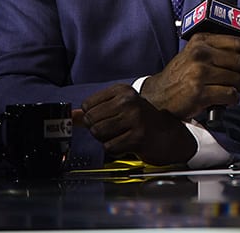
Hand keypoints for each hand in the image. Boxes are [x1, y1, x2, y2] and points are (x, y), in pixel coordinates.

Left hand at [79, 83, 196, 165]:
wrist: (169, 136)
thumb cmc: (142, 122)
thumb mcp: (119, 109)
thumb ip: (94, 111)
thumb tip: (71, 116)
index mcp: (123, 91)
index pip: (87, 105)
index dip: (94, 117)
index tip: (109, 118)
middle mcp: (129, 101)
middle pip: (90, 120)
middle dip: (99, 130)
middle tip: (116, 130)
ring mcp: (135, 118)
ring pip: (98, 133)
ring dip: (107, 139)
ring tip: (122, 136)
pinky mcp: (138, 136)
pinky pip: (109, 146)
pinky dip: (115, 149)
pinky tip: (128, 144)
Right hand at [139, 34, 239, 118]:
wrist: (158, 97)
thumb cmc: (183, 76)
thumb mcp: (204, 57)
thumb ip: (232, 51)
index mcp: (201, 41)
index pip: (238, 43)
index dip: (239, 56)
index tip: (230, 64)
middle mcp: (199, 54)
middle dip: (238, 74)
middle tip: (227, 80)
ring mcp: (199, 73)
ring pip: (238, 79)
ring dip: (235, 88)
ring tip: (223, 90)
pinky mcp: (199, 93)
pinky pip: (231, 95)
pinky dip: (231, 100)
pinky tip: (222, 100)